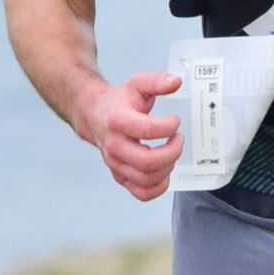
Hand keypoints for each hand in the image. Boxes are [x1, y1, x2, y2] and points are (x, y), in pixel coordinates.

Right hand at [75, 71, 183, 198]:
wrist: (95, 115)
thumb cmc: (118, 103)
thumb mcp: (137, 84)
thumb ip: (157, 81)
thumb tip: (175, 82)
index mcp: (117, 120)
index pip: (146, 129)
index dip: (167, 126)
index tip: (175, 121)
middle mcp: (115, 145)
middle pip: (147, 161)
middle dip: (171, 152)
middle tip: (178, 140)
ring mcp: (116, 163)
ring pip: (146, 179)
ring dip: (167, 168)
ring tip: (172, 152)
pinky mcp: (121, 176)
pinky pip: (141, 193)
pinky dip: (157, 188)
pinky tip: (164, 172)